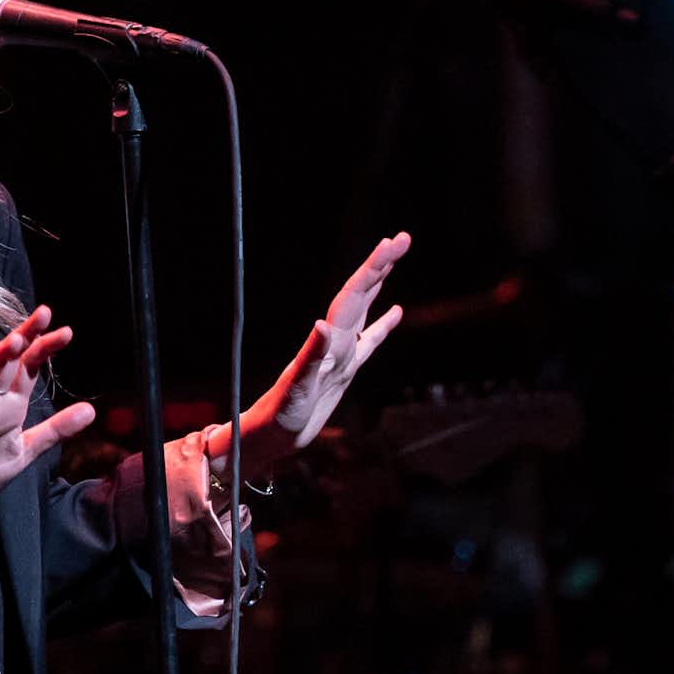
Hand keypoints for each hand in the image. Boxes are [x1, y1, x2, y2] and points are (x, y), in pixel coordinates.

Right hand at [0, 305, 96, 525]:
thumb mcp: (26, 449)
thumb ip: (56, 429)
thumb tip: (91, 409)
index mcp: (9, 405)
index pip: (28, 369)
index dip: (44, 349)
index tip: (65, 331)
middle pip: (7, 364)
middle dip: (23, 338)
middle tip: (43, 315)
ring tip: (16, 341)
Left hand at [234, 232, 410, 469]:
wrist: (270, 436)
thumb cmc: (280, 415)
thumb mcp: (296, 388)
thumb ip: (310, 357)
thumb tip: (322, 324)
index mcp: (327, 341)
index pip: (353, 295)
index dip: (373, 268)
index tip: (390, 243)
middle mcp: (334, 341)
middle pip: (361, 293)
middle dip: (381, 265)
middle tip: (403, 238)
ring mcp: (340, 354)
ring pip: (365, 309)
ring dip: (379, 284)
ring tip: (394, 258)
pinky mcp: (344, 370)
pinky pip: (369, 341)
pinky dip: (383, 325)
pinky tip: (396, 312)